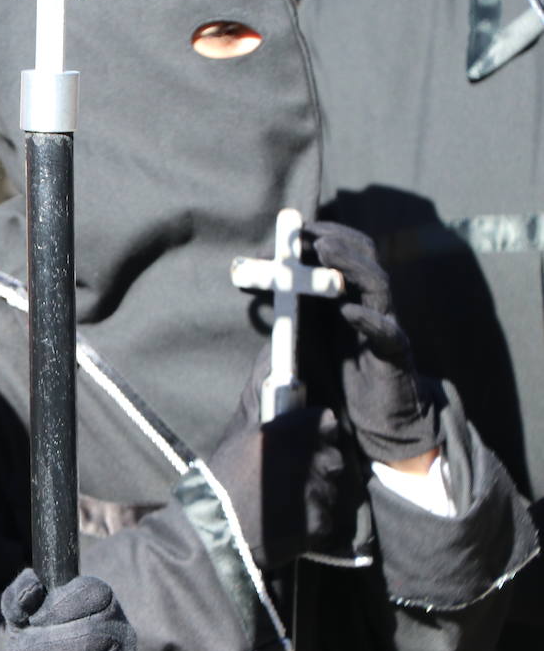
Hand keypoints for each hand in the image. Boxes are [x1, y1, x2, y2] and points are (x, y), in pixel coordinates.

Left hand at [0, 569, 135, 650]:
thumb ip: (20, 596)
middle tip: (19, 650)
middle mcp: (121, 632)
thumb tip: (33, 586)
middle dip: (43, 643)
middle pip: (88, 633)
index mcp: (102, 603)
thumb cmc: (31, 644)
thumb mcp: (20, 617)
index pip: (93, 593)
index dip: (57, 606)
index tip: (33, 619)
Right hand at [207, 347, 345, 568]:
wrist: (218, 529)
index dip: (314, 432)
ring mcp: (315, 494)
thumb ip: (260, 390)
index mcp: (288, 432)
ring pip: (333, 487)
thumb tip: (272, 349)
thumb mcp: (240, 428)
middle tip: (290, 475)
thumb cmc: (226, 473)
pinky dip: (313, 520)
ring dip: (317, 492)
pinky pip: (327, 516)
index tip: (300, 441)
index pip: (326, 423)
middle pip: (334, 456)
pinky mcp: (318, 525)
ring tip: (288, 499)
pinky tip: (290, 520)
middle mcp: (307, 460)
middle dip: (318, 464)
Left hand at [304, 221, 438, 464]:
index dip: (315, 236)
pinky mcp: (396, 356)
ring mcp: (387, 325)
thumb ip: (291, 304)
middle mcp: (371, 303)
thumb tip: (253, 278)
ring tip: (325, 250)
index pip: (341, 250)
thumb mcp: (312, 330)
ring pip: (379, 285)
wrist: (379, 418)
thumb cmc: (342, 369)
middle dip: (333, 239)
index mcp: (351, 293)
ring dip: (351, 265)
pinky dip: (370, 320)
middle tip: (304, 233)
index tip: (285, 233)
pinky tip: (349, 311)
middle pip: (364, 255)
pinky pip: (388, 334)